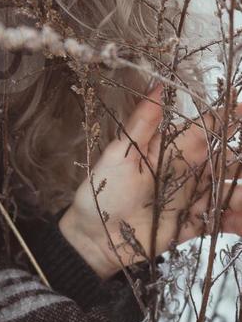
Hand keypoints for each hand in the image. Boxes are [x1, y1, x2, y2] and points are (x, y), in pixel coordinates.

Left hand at [59, 84, 241, 278]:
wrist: (95, 236)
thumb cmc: (102, 191)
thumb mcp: (120, 153)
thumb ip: (142, 122)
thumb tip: (158, 85)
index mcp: (176, 147)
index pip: (210, 126)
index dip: (231, 117)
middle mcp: (192, 169)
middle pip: (232, 157)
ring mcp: (196, 196)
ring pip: (233, 188)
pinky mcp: (196, 222)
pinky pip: (225, 219)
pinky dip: (238, 220)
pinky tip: (240, 221)